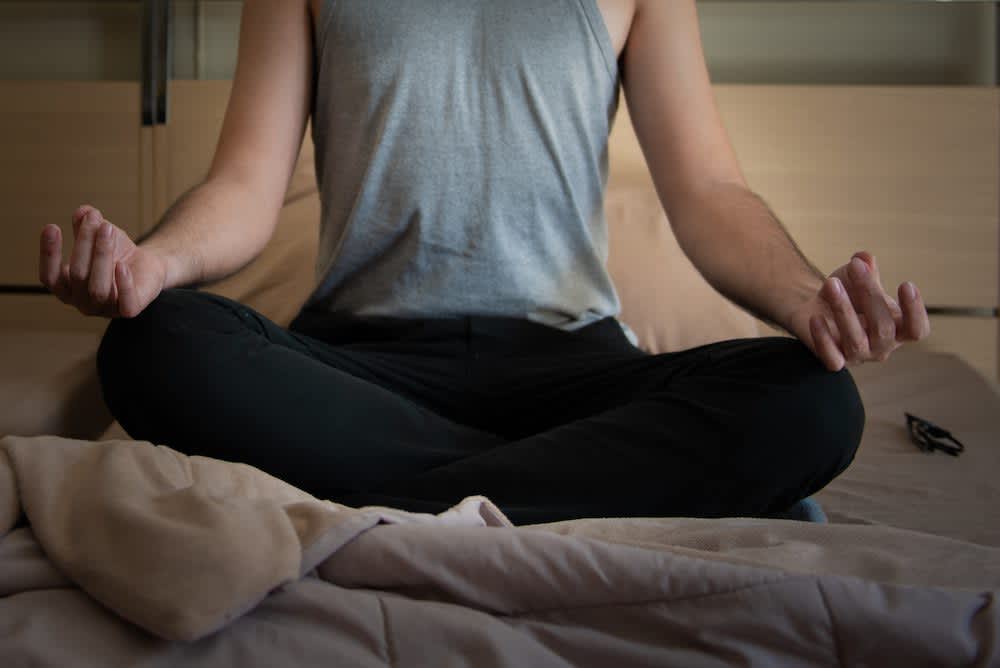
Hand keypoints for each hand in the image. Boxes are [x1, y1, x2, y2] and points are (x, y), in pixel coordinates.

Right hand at [39, 205, 166, 317]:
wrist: (147, 266)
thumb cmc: (117, 252)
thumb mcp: (99, 234)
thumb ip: (86, 225)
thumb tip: (82, 212)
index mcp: (67, 289)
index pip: (49, 277)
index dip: (48, 254)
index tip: (52, 226)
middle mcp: (83, 303)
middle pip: (77, 275)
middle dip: (84, 244)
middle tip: (94, 219)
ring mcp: (105, 310)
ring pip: (98, 288)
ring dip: (102, 255)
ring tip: (108, 229)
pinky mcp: (129, 311)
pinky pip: (125, 303)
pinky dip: (123, 284)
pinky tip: (122, 265)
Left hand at [787, 251, 930, 371]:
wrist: (816, 307)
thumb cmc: (848, 292)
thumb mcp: (858, 276)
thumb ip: (866, 267)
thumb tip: (864, 258)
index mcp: (898, 328)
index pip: (917, 329)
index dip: (915, 311)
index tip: (906, 284)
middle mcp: (882, 346)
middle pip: (884, 328)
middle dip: (870, 294)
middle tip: (855, 267)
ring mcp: (858, 357)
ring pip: (856, 341)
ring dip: (844, 310)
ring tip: (832, 283)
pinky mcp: (835, 361)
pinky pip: (832, 359)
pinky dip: (824, 339)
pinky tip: (816, 318)